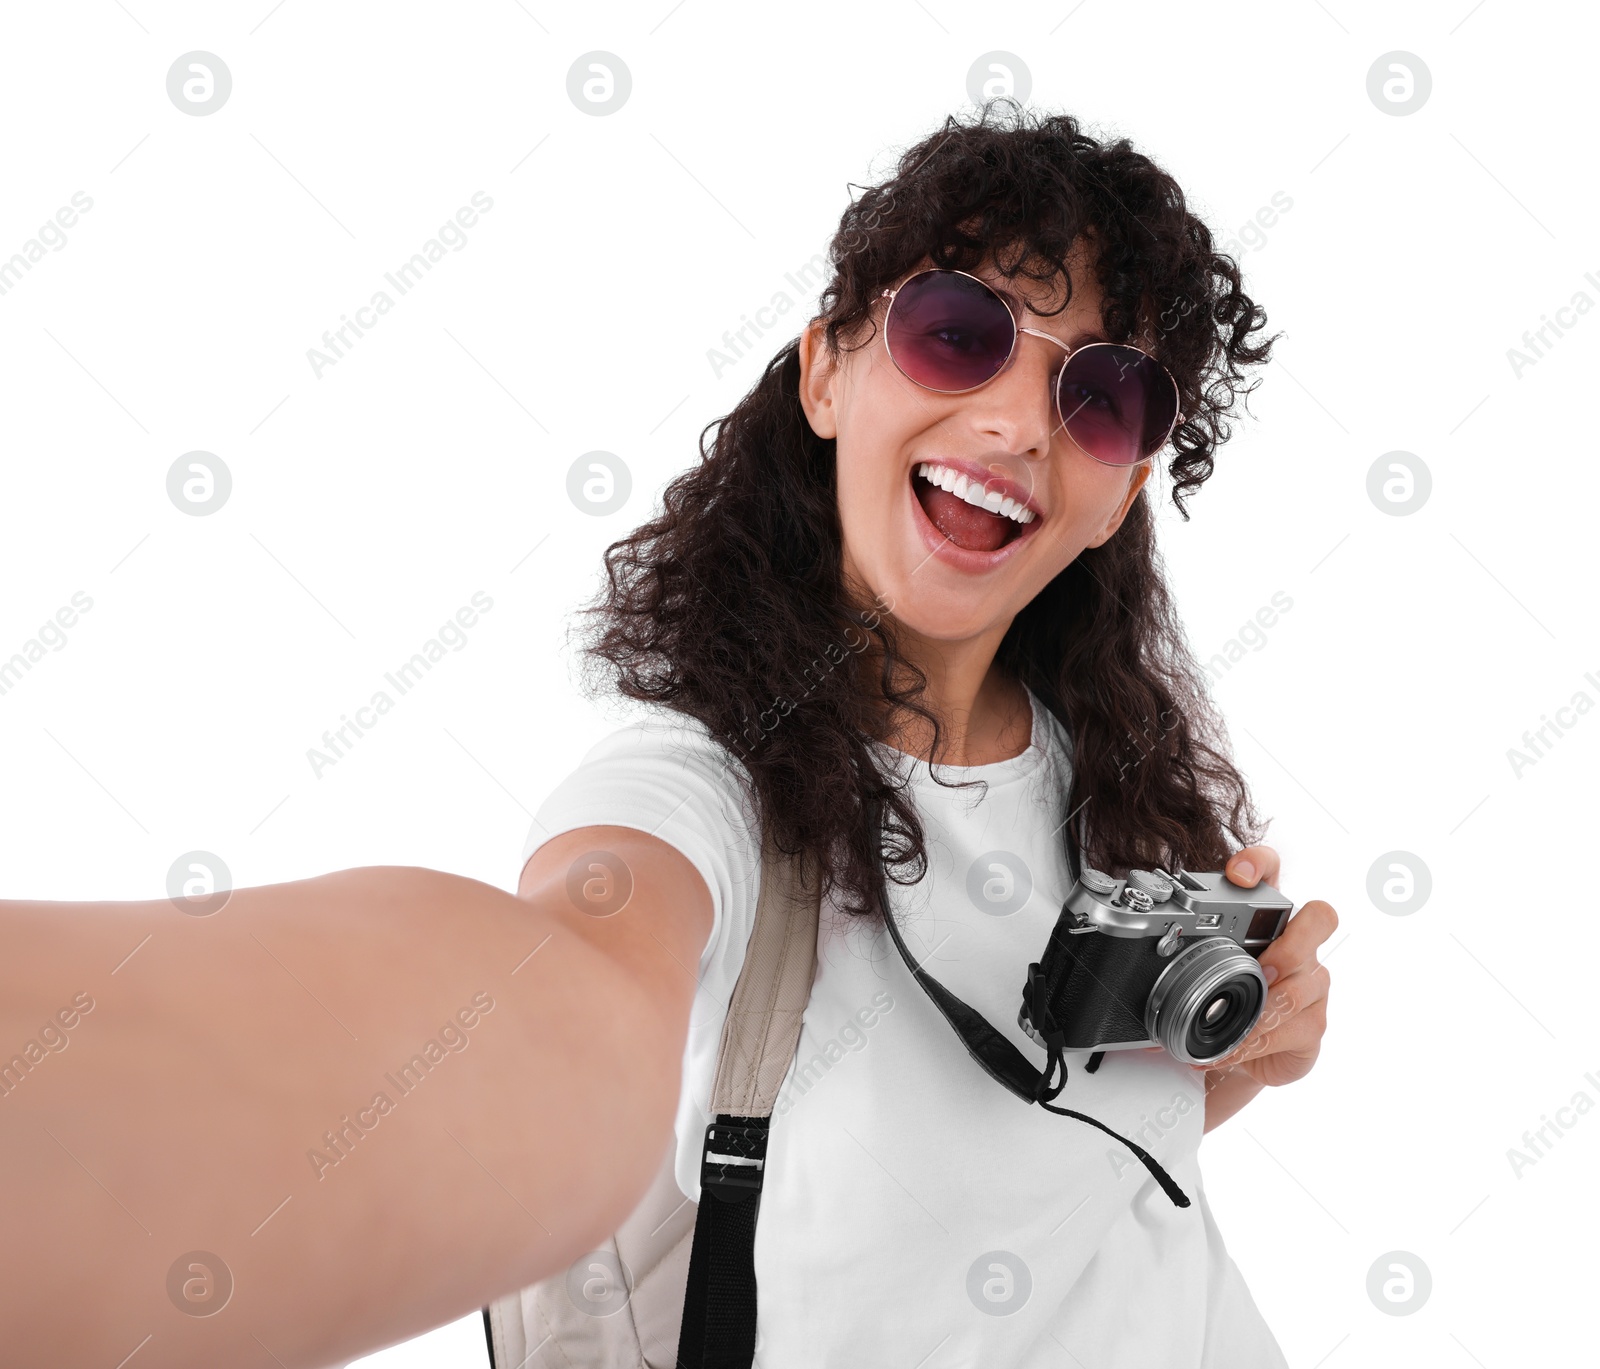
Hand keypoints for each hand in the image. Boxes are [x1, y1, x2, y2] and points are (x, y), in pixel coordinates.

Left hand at [1194, 844, 1336, 1088]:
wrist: (1238, 1054)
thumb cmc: (1220, 1000)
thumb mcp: (1196, 969)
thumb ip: (1175, 951)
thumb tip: (1128, 946)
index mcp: (1264, 918)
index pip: (1272, 872)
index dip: (1260, 865)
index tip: (1238, 873)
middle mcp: (1296, 944)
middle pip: (1319, 919)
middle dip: (1292, 943)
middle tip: (1263, 966)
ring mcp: (1311, 982)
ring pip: (1305, 985)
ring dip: (1266, 1008)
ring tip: (1238, 1023)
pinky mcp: (1313, 1023)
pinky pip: (1296, 1027)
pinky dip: (1259, 1041)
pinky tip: (1238, 1047)